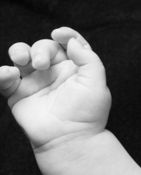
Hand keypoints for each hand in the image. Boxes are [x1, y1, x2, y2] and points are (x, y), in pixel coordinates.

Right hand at [1, 27, 109, 149]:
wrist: (69, 140)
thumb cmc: (87, 115)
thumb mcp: (97, 85)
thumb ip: (89, 60)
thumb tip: (72, 42)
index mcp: (75, 69)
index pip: (69, 45)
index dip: (65, 35)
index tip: (59, 33)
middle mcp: (54, 73)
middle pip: (43, 48)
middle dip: (40, 49)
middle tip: (41, 64)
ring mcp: (35, 83)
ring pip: (21, 57)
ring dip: (19, 51)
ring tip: (22, 60)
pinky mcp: (17, 94)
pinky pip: (4, 79)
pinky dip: (2, 73)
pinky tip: (9, 74)